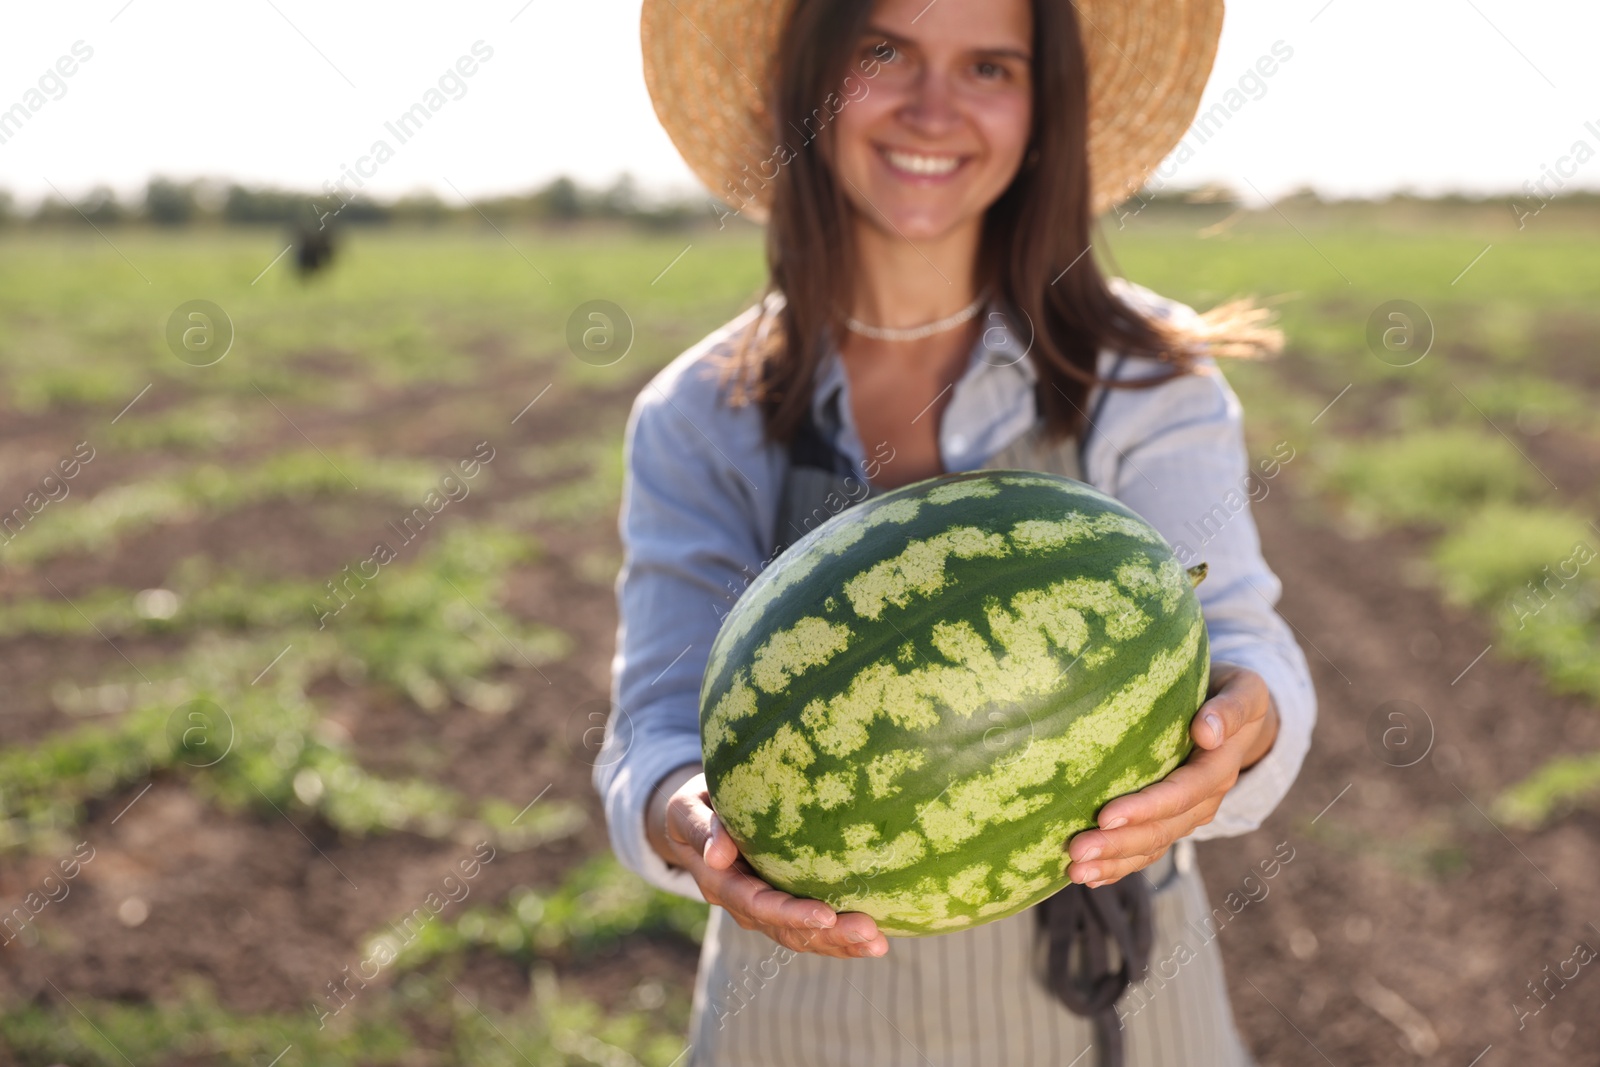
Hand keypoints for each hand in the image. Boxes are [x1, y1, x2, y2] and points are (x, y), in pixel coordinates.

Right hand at [647, 764, 888, 958]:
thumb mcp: (688, 808)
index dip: (791, 914)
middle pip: (787, 930)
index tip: (827, 915)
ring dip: (841, 943)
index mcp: (720, 883)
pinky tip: (875, 938)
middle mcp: (743, 904)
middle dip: (829, 936)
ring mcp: (764, 910)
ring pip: (802, 937)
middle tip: (870, 934)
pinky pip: (810, 928)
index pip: (758, 905)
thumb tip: (718, 856)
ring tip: (878, 944)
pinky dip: (840, 937)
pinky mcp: (783, 905)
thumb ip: (702, 828)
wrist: (695, 820)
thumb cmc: (695, 805)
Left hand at [1064, 662, 1278, 887]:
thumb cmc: (1230, 691)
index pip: (1182, 792)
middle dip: (1119, 844)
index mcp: (1219, 766)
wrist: (1238, 713)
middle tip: (1077, 851)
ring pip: (1153, 845)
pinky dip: (1121, 866)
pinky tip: (1091, 877)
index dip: (1146, 808)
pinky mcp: (1174, 819)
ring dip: (1114, 862)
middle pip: (1162, 828)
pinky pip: (1149, 848)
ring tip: (1075, 871)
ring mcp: (1189, 813)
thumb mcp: (1244, 690)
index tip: (1106, 816)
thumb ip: (1231, 709)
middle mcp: (1206, 798)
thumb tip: (1206, 731)